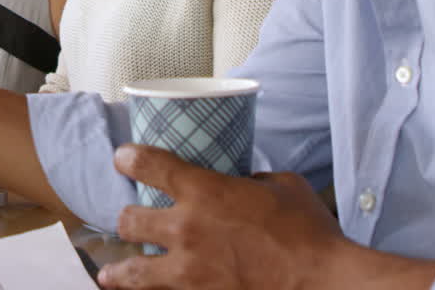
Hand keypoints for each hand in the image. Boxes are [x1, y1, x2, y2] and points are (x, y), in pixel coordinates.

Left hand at [97, 144, 348, 289]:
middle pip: (130, 221)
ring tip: (110, 274)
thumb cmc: (310, 232)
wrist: (324, 282)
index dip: (129, 159)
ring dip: (120, 270)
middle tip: (128, 219)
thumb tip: (243, 183)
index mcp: (206, 192)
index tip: (123, 158)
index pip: (150, 165)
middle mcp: (187, 230)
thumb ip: (253, 180)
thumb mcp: (283, 186)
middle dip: (126, 219)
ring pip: (133, 270)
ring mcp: (189, 271)